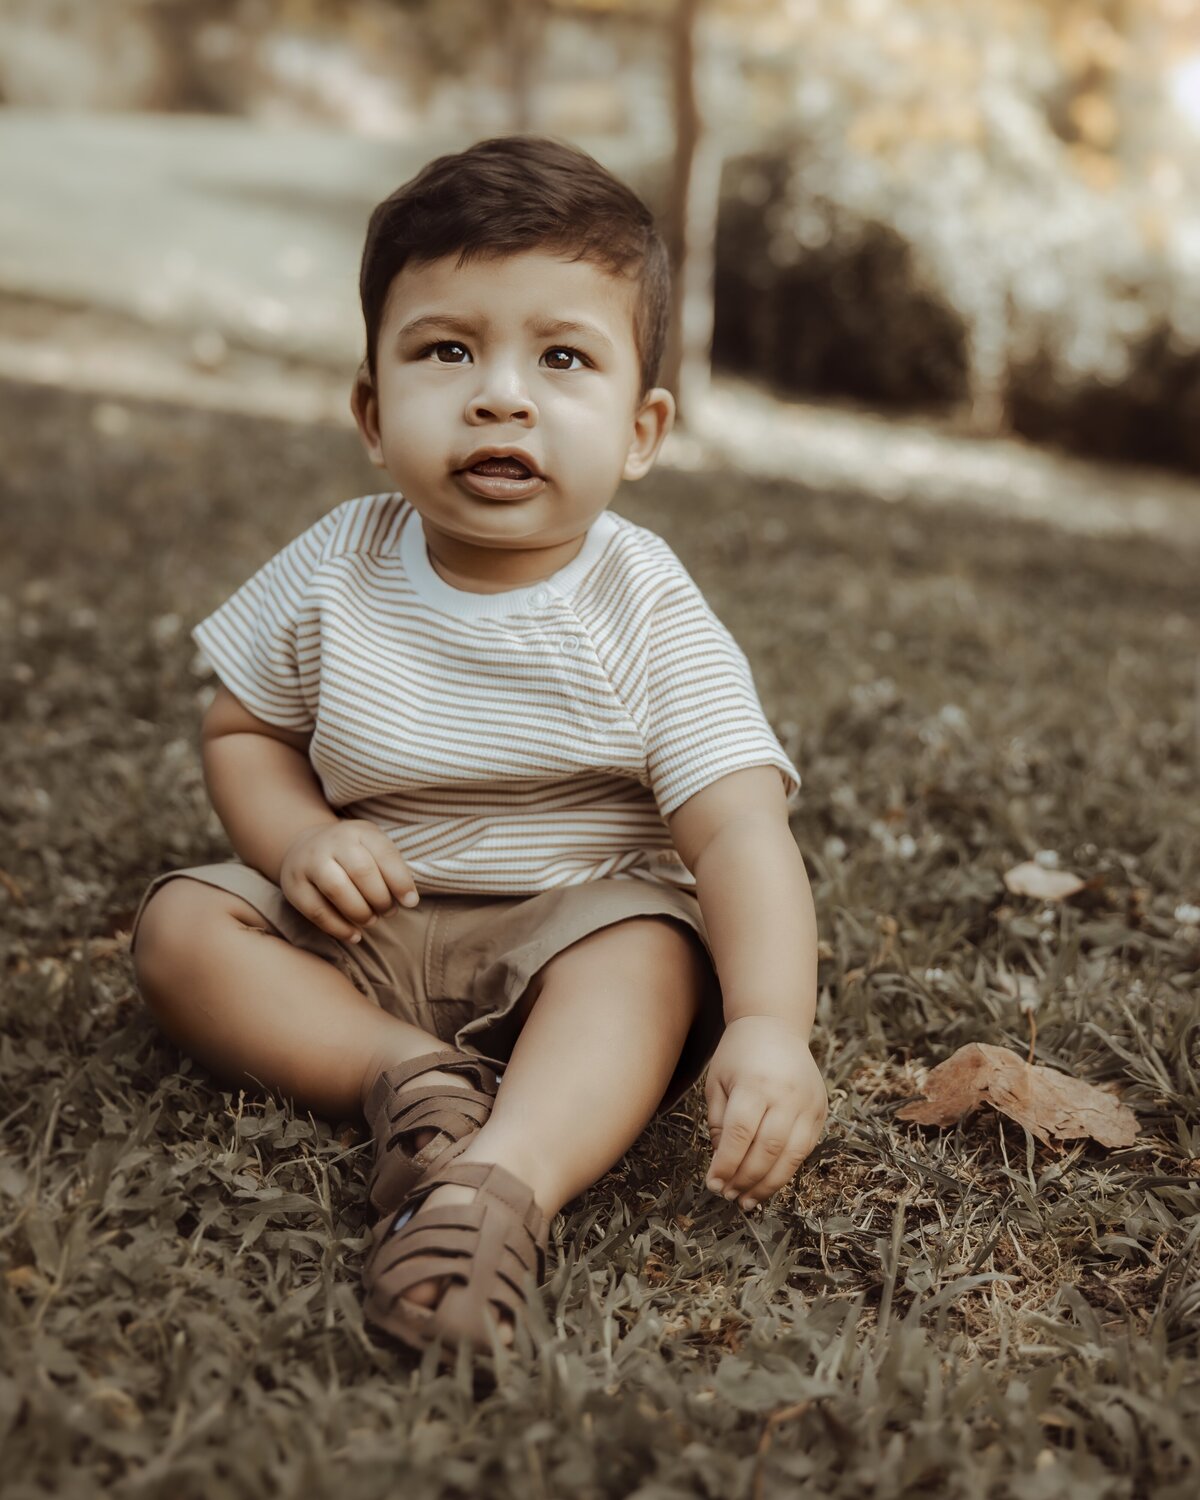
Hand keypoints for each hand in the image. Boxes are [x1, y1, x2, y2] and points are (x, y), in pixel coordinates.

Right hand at [279, 820, 418, 942]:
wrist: (306, 847)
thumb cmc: (352, 853)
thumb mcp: (372, 847)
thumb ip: (390, 867)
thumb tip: (409, 900)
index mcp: (359, 831)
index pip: (384, 854)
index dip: (400, 881)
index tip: (411, 902)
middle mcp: (333, 842)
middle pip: (361, 871)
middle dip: (380, 898)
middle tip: (388, 912)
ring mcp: (310, 862)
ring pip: (337, 890)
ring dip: (360, 912)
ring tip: (371, 921)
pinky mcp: (294, 886)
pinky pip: (317, 911)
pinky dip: (339, 928)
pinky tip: (354, 935)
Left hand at [704, 1016, 827, 1208]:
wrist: (776, 1025)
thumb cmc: (739, 1054)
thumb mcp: (718, 1082)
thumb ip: (718, 1122)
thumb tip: (722, 1164)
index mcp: (755, 1084)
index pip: (740, 1135)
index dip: (726, 1164)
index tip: (713, 1183)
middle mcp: (786, 1094)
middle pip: (767, 1150)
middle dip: (746, 1180)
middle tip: (729, 1197)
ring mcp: (808, 1103)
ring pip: (791, 1156)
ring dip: (769, 1184)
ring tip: (749, 1200)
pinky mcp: (820, 1110)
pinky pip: (805, 1149)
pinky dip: (786, 1170)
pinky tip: (769, 1181)